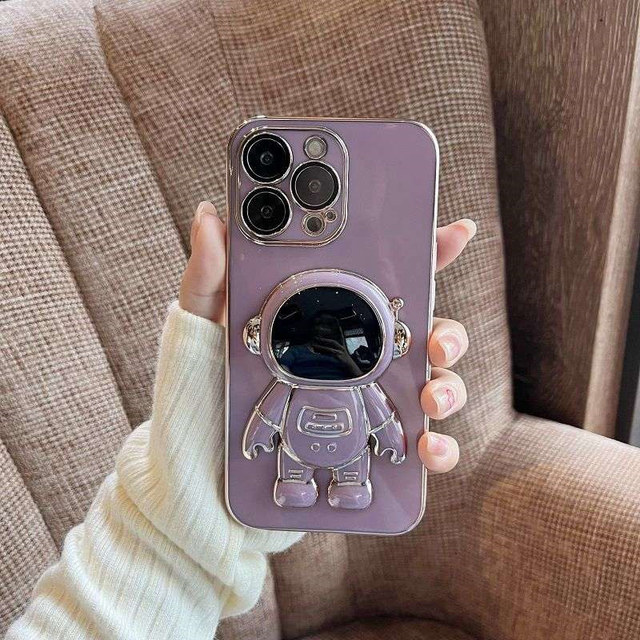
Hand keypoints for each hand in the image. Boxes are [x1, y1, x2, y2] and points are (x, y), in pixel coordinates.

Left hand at [179, 202, 475, 474]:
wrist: (196, 475)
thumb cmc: (200, 397)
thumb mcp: (200, 331)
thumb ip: (207, 278)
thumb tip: (212, 215)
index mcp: (327, 321)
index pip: (383, 281)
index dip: (423, 254)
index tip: (456, 233)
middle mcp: (356, 359)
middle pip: (424, 335)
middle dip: (448, 333)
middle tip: (436, 343)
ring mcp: (366, 405)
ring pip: (433, 386)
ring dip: (450, 389)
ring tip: (432, 401)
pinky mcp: (368, 451)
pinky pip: (418, 449)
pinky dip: (438, 450)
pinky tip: (427, 452)